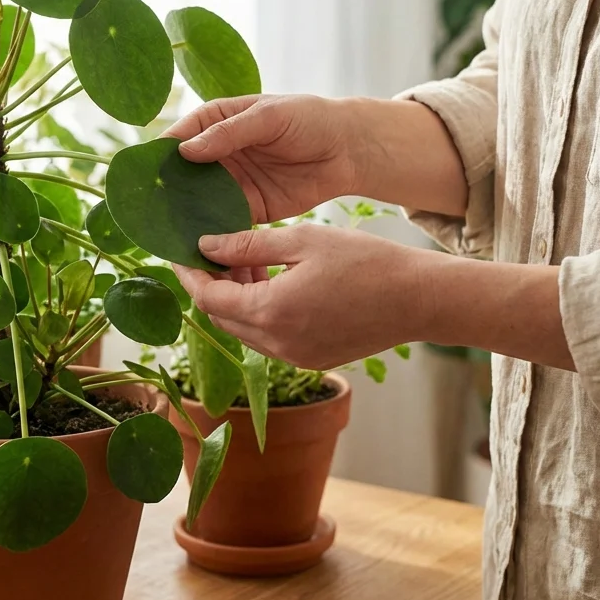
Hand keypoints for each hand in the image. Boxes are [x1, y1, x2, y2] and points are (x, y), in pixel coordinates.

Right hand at [162, 94, 363, 223]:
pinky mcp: (249, 208)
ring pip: (198, 201)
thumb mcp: (269, 117)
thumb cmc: (310, 120)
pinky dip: (210, 233)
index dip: (160, 153)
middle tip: (145, 209)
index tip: (143, 172)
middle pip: (183, 173)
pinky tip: (195, 245)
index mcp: (218, 121)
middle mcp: (218, 153)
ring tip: (163, 232)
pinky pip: (223, 222)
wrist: (348, 150)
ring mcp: (232, 182)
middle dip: (165, 190)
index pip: (180, 136)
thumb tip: (185, 150)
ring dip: (183, 215)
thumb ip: (229, 133)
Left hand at [174, 225, 575, 371]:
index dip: (189, 273)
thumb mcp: (304, 240)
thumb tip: (205, 245)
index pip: (208, 298)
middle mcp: (277, 344)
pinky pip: (270, 338)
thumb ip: (248, 244)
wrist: (421, 300)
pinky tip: (276, 281)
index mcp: (271, 312)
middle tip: (216, 249)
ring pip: (245, 330)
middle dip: (212, 285)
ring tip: (250, 260)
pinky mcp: (311, 359)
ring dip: (237, 299)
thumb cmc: (368, 262)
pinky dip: (261, 312)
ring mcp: (294, 357)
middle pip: (222, 317)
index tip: (179, 250)